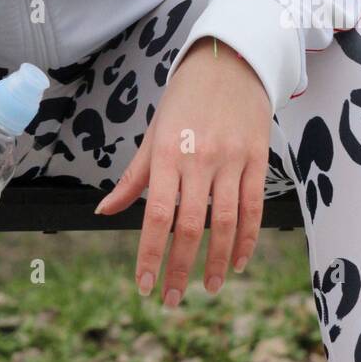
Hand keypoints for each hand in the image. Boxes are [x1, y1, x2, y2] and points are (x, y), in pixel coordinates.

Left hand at [95, 37, 271, 306]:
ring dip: (217, 261)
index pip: (156, 215)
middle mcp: (199, 158)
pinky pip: (253, 207)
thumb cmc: (183, 100)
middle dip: (181, 268)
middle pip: (191, 226)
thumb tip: (103, 212)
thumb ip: (133, 178)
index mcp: (166, 153)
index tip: (143, 285)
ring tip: (209, 288)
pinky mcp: (257, 159)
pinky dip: (247, 240)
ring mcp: (231, 159)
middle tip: (172, 299)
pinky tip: (238, 261)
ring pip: (226, 222)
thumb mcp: (153, 134)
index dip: (150, 254)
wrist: (228, 63)